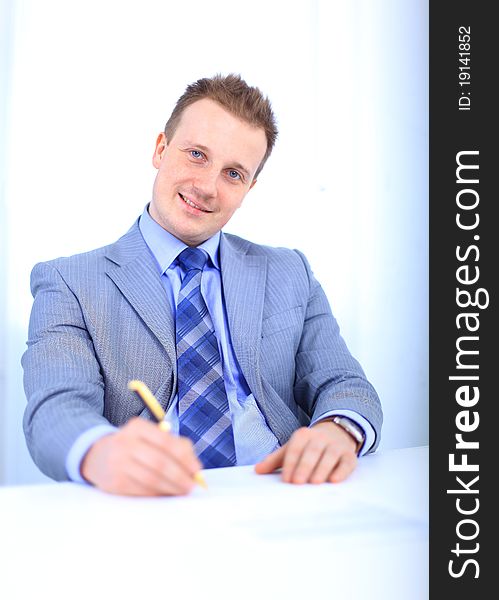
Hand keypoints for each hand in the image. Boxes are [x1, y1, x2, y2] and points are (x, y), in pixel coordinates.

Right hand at [81, 417, 201, 495]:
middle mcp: (125, 443)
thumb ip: (174, 445)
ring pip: (151, 479)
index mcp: (137, 427)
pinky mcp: (114, 483)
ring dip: (171, 487)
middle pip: (159, 462)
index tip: (197, 470)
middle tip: (192, 485)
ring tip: (182, 490)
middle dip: (180, 476)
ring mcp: (117, 464)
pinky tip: (166, 493)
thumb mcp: (149, 436)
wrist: (97, 456)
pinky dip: (158, 494)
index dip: (184, 458)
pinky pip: (142, 491)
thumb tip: (194, 468)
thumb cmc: (134, 445)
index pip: (166, 442)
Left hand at [254, 421, 357, 483]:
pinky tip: (335, 480)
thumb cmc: (309, 447)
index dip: (290, 464)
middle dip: (305, 466)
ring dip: (322, 469)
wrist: (337, 433)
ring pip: (329, 456)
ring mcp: (336, 446)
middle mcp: (320, 438)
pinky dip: (342, 471)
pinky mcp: (349, 455)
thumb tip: (257, 471)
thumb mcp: (291, 449)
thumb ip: (275, 460)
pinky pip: (346, 462)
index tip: (286, 480)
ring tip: (315, 482)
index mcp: (303, 435)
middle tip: (298, 482)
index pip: (295, 448)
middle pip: (312, 451)